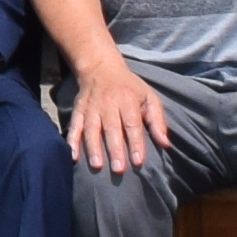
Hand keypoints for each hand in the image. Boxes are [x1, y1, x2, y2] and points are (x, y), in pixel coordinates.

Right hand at [62, 57, 166, 175]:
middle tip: (118, 169)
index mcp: (127, 100)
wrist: (101, 68)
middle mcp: (108, 104)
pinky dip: (72, 140)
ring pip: (91, 128)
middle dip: (114, 149)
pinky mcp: (78, 110)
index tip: (137, 161)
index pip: (132, 124)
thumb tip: (165, 143)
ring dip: (93, 147)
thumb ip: (157, 120)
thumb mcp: (149, 97)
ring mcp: (91, 107)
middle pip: (111, 128)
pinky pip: (74, 126)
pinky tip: (73, 156)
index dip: (135, 143)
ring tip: (96, 165)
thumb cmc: (129, 87)